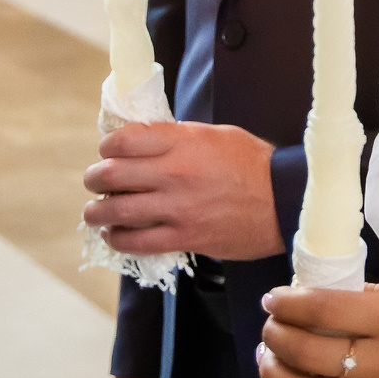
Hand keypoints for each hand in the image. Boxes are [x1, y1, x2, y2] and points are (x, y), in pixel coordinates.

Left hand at [84, 120, 284, 261]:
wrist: (285, 200)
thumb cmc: (253, 163)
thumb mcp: (215, 135)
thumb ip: (177, 137)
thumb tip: (142, 143)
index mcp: (182, 141)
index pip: (122, 140)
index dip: (107, 146)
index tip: (108, 151)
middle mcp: (174, 173)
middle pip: (109, 175)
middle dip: (93, 178)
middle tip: (95, 181)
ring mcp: (177, 208)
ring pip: (115, 211)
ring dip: (97, 212)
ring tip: (96, 212)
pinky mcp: (184, 237)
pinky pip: (135, 242)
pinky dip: (117, 238)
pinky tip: (115, 234)